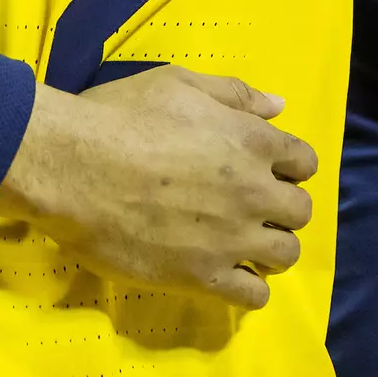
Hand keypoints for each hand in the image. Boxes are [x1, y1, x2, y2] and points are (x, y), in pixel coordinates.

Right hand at [0, 67, 316, 308]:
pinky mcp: (204, 276)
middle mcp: (253, 191)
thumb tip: (278, 106)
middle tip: (246, 205)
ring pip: (286, 254)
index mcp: (251, 141)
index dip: (287, 165)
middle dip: (280, 207)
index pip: (305, 161)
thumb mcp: (176, 83)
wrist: (72, 166)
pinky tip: (225, 273)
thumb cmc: (119, 115)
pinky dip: (248, 286)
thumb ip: (233, 93)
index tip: (263, 168)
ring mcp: (233, 238)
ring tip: (238, 242)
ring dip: (269, 247)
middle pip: (301, 211)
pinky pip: (254, 295)